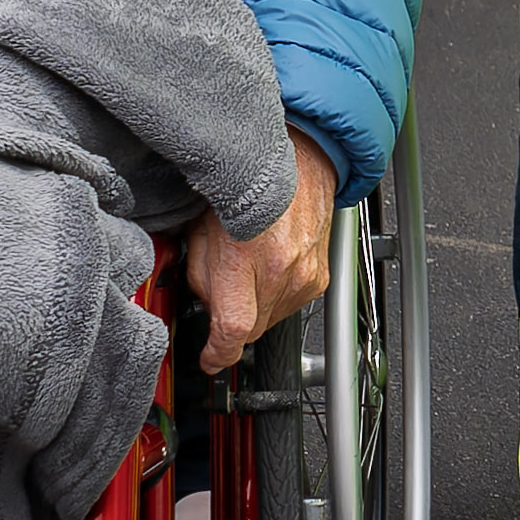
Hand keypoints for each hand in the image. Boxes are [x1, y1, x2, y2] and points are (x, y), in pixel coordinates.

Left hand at [179, 138, 340, 366]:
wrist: (300, 159)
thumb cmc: (249, 182)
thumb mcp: (203, 226)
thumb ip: (200, 275)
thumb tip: (206, 308)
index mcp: (245, 257)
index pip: (233, 329)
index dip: (217, 353)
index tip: (209, 359)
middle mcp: (281, 271)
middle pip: (251, 329)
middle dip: (232, 320)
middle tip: (224, 288)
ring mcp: (305, 276)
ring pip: (272, 320)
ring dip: (255, 308)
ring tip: (248, 269)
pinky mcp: (320, 278)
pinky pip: (292, 306)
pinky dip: (276, 296)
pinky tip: (268, 267)